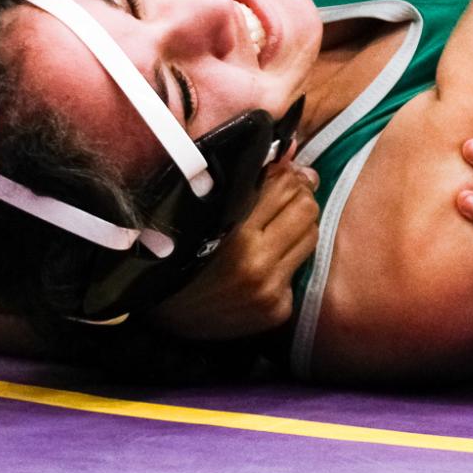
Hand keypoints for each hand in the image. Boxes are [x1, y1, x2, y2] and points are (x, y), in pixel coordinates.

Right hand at [149, 160, 318, 339]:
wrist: (161, 320)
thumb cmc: (175, 257)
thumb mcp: (201, 214)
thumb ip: (246, 183)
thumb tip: (291, 152)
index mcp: (233, 232)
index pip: (285, 187)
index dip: (286, 175)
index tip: (279, 174)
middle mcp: (255, 263)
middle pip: (306, 209)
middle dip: (298, 198)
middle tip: (283, 198)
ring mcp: (269, 290)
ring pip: (311, 237)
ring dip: (298, 227)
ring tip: (275, 227)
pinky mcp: (277, 310)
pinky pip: (298, 270)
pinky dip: (287, 261)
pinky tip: (265, 263)